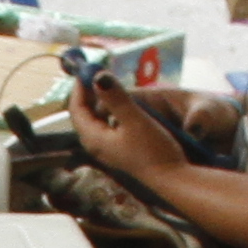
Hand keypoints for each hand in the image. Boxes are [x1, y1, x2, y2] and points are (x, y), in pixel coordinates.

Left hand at [65, 68, 191, 196]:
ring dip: (100, 101)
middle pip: (84, 114)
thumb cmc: (154, 150)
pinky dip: (109, 111)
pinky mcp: (119, 150)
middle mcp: (96, 145)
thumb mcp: (135, 120)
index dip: (80, 87)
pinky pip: (107, 126)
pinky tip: (122, 105)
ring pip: (96, 120)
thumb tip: (98, 77)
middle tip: (97, 73)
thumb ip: (116, 98)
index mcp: (94, 138)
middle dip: (88, 92)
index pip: (76, 108)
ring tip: (110, 84)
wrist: (171, 178)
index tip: (88, 69)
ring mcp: (107, 149)